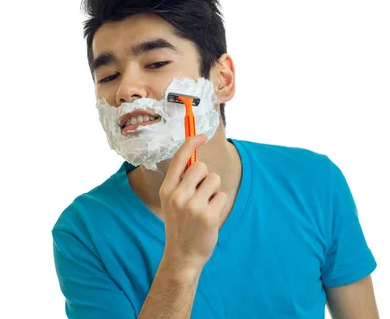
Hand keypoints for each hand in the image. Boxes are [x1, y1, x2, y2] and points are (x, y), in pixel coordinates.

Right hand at [159, 134, 228, 270]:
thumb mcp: (172, 201)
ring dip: (214, 191)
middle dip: (206, 177)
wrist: (183, 254)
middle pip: (201, 167)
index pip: (179, 159)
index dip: (191, 143)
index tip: (202, 135)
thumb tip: (196, 158)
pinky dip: (219, 204)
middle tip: (201, 194)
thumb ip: (181, 181)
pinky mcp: (208, 216)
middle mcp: (178, 195)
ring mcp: (193, 206)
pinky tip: (210, 217)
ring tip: (205, 207)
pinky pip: (222, 196)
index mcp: (167, 189)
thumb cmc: (180, 224)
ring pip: (214, 180)